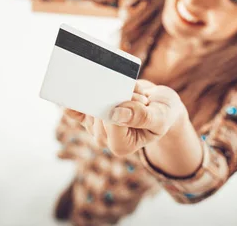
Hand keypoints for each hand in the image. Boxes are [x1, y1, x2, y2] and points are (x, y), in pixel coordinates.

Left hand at [64, 80, 186, 156]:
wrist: (158, 107)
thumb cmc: (162, 114)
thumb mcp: (161, 117)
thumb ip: (143, 117)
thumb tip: (116, 113)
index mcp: (121, 146)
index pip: (110, 121)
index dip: (124, 104)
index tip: (141, 100)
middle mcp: (104, 138)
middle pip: (99, 112)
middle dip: (120, 96)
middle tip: (140, 97)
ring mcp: (94, 126)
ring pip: (91, 103)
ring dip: (110, 91)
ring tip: (130, 93)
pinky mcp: (89, 114)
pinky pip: (74, 108)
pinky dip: (75, 97)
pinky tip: (77, 89)